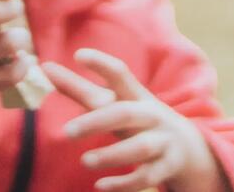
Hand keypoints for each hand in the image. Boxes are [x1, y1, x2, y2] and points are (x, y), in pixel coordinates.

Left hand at [44, 49, 226, 191]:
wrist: (188, 147)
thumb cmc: (138, 119)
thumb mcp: (114, 103)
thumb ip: (79, 88)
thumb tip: (45, 67)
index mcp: (135, 95)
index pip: (120, 74)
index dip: (101, 63)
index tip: (78, 55)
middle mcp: (151, 115)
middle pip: (126, 113)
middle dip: (97, 121)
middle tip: (67, 132)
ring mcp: (163, 141)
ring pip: (140, 147)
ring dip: (112, 155)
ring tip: (84, 161)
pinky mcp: (167, 166)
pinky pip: (148, 176)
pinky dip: (125, 183)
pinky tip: (101, 186)